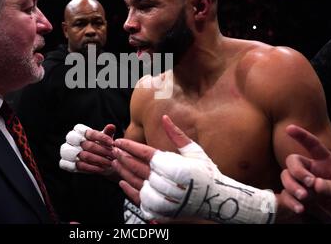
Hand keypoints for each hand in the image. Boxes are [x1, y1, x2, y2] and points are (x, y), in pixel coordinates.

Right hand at [60, 124, 115, 174]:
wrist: (99, 161)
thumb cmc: (102, 146)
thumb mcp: (106, 139)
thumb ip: (108, 132)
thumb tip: (111, 126)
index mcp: (78, 130)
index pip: (89, 132)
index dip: (101, 137)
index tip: (112, 143)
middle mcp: (70, 139)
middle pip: (85, 144)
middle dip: (101, 150)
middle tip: (112, 154)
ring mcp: (66, 151)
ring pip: (81, 155)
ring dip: (97, 160)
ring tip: (108, 163)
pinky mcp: (65, 163)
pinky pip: (76, 166)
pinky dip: (90, 168)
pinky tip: (101, 169)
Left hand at [114, 115, 275, 222]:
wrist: (217, 200)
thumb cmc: (207, 173)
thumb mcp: (195, 151)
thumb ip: (177, 135)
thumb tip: (164, 118)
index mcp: (175, 167)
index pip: (146, 154)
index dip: (130, 147)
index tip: (119, 141)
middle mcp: (168, 184)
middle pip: (139, 168)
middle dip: (124, 157)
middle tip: (114, 150)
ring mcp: (165, 199)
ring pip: (137, 184)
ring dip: (123, 172)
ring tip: (115, 162)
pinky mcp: (163, 212)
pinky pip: (141, 202)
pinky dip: (130, 192)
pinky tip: (122, 183)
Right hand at [280, 125, 330, 221]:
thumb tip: (316, 184)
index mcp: (326, 163)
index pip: (313, 145)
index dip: (302, 136)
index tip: (289, 128)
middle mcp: (310, 170)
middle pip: (293, 161)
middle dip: (297, 171)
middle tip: (308, 183)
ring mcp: (301, 183)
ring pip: (286, 176)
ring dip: (292, 186)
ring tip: (304, 197)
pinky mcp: (295, 197)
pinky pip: (285, 195)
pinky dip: (290, 202)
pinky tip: (300, 208)